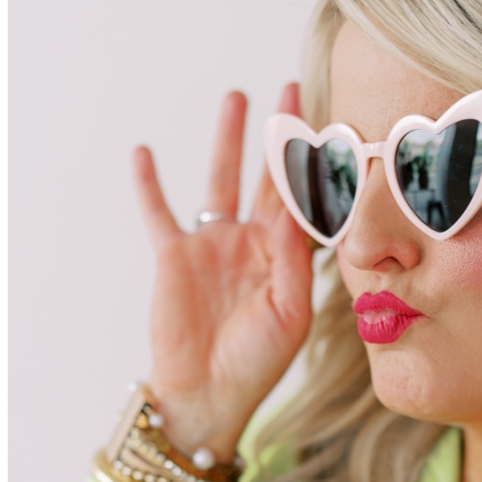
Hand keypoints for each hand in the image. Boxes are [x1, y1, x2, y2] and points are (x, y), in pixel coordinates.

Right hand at [134, 85, 316, 456]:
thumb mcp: (289, 312)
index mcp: (286, 256)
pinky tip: (144, 152)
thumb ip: (292, 260)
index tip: (337, 125)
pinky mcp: (174, 256)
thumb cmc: (256, 362)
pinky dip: (149, 183)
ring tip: (236, 98)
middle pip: (267, 176)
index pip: (305, 200)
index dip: (319, 165)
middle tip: (293, 88)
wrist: (208, 393)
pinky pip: (158, 211)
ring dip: (228, 139)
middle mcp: (251, 242)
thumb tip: (295, 211)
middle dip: (280, 133)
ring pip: (221, 179)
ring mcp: (212, 245)